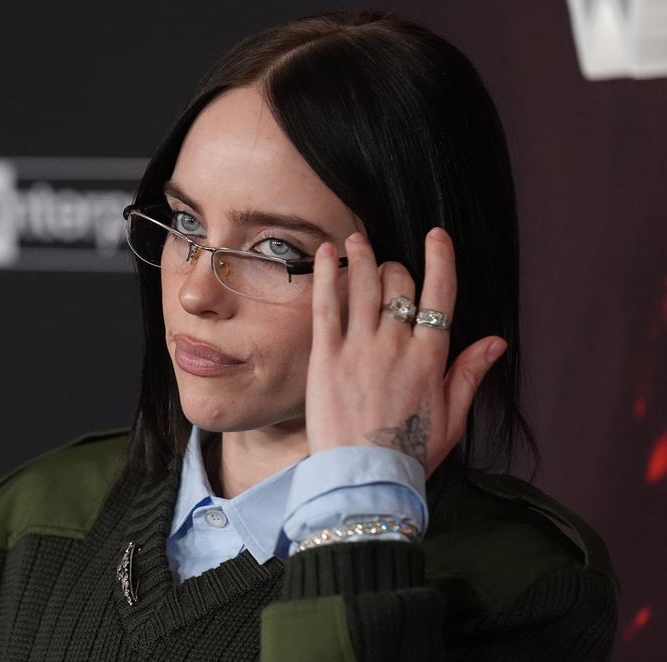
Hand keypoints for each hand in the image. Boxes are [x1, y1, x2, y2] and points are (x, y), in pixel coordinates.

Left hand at [305, 227, 506, 476]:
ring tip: (355, 239)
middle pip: (400, 285)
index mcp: (430, 357)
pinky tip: (325, 255)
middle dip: (396, 268)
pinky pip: (327, 306)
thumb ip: (470, 373)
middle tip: (387, 268)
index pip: (440, 295)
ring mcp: (360, 348)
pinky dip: (327, 276)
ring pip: (365, 287)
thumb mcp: (452, 417)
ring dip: (362, 256)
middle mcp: (397, 345)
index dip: (440, 260)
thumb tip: (496, 341)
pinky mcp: (327, 357)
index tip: (436, 237)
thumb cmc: (410, 453)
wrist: (365, 478)